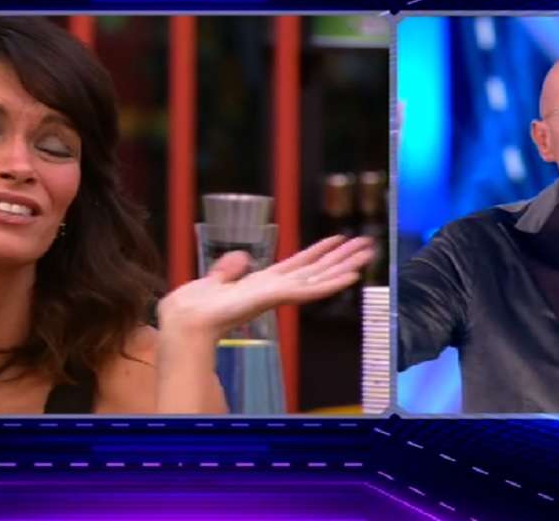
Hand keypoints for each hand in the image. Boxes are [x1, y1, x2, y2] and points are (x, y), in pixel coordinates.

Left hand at [157, 235, 374, 345]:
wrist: (190, 318)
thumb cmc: (199, 304)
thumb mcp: (216, 279)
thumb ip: (229, 269)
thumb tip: (241, 257)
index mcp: (265, 281)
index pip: (299, 263)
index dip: (320, 251)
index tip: (338, 239)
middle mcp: (277, 288)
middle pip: (317, 269)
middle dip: (342, 257)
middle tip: (367, 244)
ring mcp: (280, 294)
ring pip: (321, 277)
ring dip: (345, 265)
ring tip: (368, 253)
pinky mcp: (279, 299)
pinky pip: (311, 290)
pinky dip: (332, 283)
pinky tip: (350, 276)